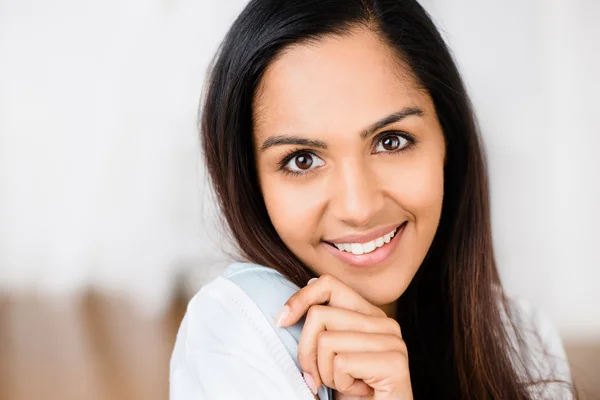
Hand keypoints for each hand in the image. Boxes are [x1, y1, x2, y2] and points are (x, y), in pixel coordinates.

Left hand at [275, 274, 412, 399]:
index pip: (328, 284)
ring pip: (327, 340)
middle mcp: (385, 323)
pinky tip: (358, 391)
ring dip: (325, 372)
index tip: (282, 321)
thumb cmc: (350, 394)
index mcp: (369, 315)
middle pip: (319, 315)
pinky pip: (342, 362)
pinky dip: (340, 383)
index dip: (300, 299)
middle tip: (318, 378)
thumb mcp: (329, 354)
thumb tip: (301, 292)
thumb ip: (324, 325)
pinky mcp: (394, 362)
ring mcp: (392, 341)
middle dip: (307, 353)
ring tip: (344, 384)